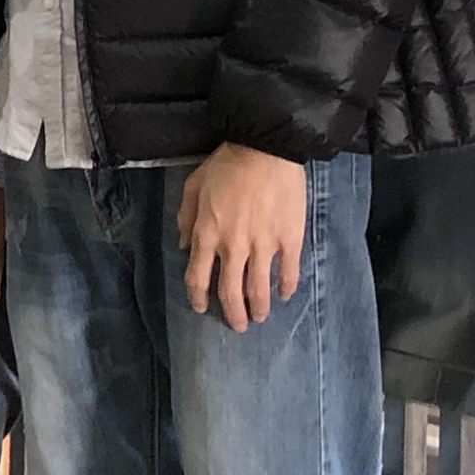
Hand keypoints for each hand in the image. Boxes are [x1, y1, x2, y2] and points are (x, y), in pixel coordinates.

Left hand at [177, 143, 307, 332]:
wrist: (266, 149)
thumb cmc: (226, 165)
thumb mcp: (193, 186)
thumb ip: (185, 218)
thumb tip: (185, 246)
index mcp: (207, 234)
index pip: (198, 276)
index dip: (199, 297)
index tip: (202, 308)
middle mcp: (233, 246)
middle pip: (229, 291)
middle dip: (232, 313)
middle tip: (237, 325)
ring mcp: (263, 245)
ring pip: (258, 288)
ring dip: (258, 308)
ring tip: (260, 318)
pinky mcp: (289, 240)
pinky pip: (288, 272)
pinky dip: (286, 287)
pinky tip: (284, 295)